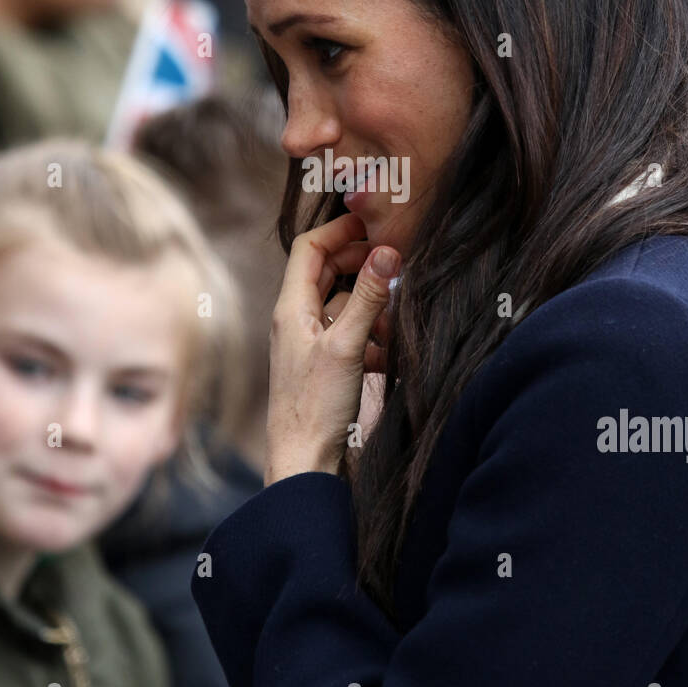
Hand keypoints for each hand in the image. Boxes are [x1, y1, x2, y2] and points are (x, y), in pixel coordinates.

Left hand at [264, 212, 400, 485]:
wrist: (303, 463)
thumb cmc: (316, 407)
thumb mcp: (347, 346)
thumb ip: (369, 297)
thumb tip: (389, 252)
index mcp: (290, 307)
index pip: (310, 247)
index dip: (341, 230)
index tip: (376, 223)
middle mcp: (295, 320)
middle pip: (328, 272)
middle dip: (363, 265)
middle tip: (396, 262)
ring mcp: (309, 344)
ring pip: (343, 305)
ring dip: (371, 304)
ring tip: (396, 314)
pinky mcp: (324, 367)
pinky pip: (349, 336)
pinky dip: (371, 336)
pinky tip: (388, 352)